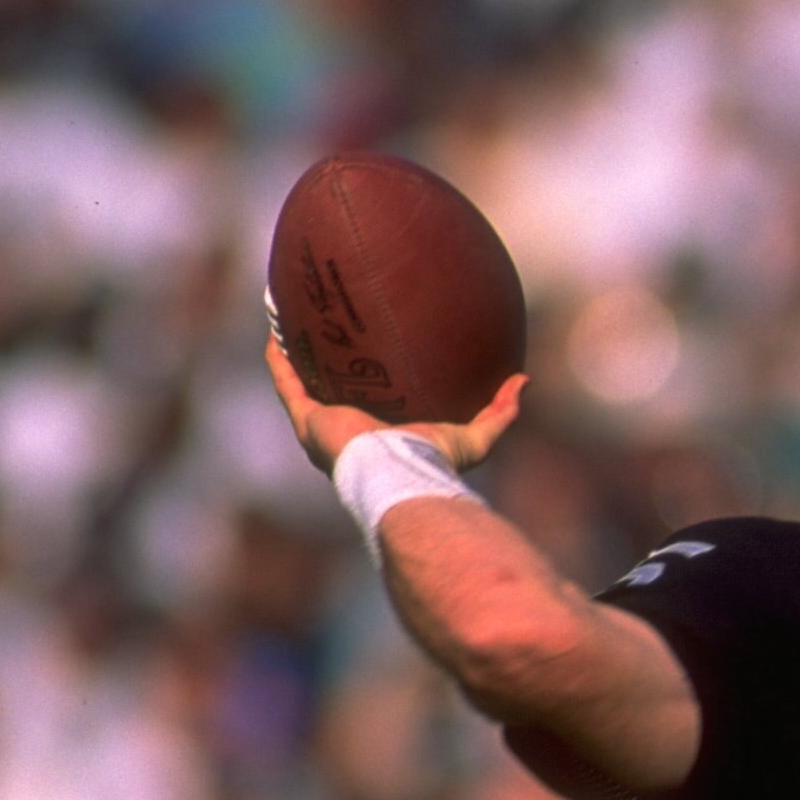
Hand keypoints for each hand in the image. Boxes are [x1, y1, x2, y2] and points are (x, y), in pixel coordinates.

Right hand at [266, 330, 525, 477]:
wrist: (400, 474)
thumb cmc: (435, 462)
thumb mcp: (476, 436)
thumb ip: (501, 411)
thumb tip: (524, 380)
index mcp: (380, 439)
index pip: (373, 409)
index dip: (369, 386)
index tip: (372, 359)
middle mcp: (347, 435)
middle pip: (333, 395)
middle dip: (328, 369)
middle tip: (329, 335)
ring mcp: (322, 428)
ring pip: (302, 386)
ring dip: (295, 357)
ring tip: (291, 325)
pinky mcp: (306, 420)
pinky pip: (286, 383)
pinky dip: (278, 358)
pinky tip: (275, 331)